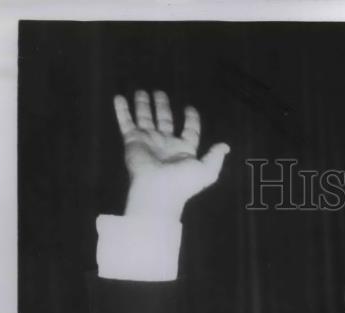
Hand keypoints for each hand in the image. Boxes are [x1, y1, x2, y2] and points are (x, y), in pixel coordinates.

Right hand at [115, 89, 229, 218]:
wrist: (158, 189)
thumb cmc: (183, 181)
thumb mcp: (207, 170)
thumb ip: (215, 156)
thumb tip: (226, 146)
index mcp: (184, 150)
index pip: (189, 131)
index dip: (191, 120)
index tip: (190, 108)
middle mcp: (166, 144)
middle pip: (165, 120)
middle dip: (162, 106)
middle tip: (159, 92)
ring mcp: (148, 141)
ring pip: (145, 118)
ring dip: (143, 104)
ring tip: (141, 91)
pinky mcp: (132, 140)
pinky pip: (126, 121)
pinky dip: (121, 110)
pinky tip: (119, 97)